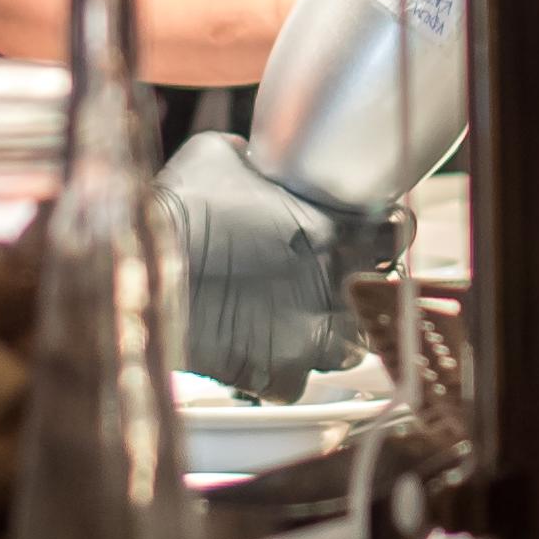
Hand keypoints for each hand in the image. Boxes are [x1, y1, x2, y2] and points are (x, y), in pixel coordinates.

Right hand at [158, 129, 360, 400]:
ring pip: (349, 348)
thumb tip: (258, 158)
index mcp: (333, 230)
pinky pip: (296, 383)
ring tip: (294, 321)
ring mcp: (309, 337)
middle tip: (328, 283)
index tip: (367, 235)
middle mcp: (332, 286)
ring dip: (329, 336)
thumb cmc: (179, 209)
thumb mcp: (221, 155)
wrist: (142, 272)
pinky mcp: (276, 374)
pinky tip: (260, 351)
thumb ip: (258, 159)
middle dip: (358, 290)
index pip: (396, 235)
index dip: (384, 234)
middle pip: (376, 296)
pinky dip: (283, 372)